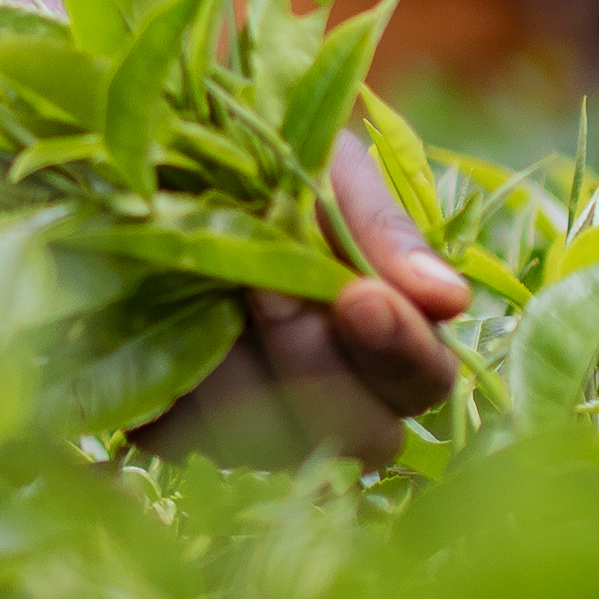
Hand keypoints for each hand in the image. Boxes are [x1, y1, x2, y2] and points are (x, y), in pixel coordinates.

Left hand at [165, 132, 475, 469]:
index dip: (397, 351)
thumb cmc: (259, 161)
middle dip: (313, 360)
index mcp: (391, 335)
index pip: (424, 381)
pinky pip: (185, 439)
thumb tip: (450, 300)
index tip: (357, 297)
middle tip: (263, 285)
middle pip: (361, 437)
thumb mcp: (325, 169)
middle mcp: (338, 399)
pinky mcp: (179, 429)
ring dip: (237, 366)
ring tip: (206, 286)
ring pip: (271, 444)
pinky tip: (161, 320)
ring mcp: (260, 426)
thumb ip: (381, 231)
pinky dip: (175, 381)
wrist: (149, 153)